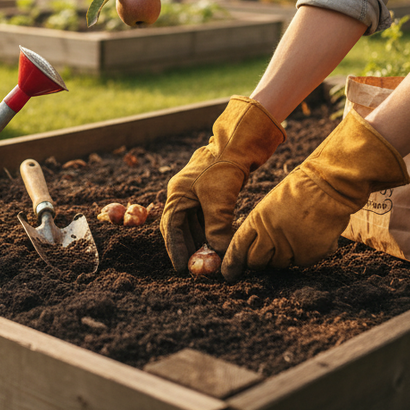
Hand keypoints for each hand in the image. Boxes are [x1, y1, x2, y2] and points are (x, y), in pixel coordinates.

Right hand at [160, 96, 285, 271]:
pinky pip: (205, 216)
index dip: (175, 248)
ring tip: (208, 257)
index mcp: (177, 193)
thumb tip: (219, 254)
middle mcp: (183, 193)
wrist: (239, 143)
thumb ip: (216, 229)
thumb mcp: (219, 202)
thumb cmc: (224, 168)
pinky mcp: (209, 191)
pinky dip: (210, 230)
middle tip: (195, 266)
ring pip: (194, 222)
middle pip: (180, 226)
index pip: (170, 227)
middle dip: (187, 246)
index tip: (181, 267)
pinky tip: (218, 241)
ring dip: (200, 239)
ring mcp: (196, 191)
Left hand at [222, 110, 408, 281]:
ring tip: (294, 236)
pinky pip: (299, 263)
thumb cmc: (300, 191)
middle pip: (255, 262)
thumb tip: (253, 246)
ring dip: (282, 257)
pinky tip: (309, 238)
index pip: (238, 247)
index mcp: (258, 220)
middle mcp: (271, 236)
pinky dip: (302, 255)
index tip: (229, 274)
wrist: (329, 187)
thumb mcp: (270, 204)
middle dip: (258, 261)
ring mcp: (290, 248)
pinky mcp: (309, 256)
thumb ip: (260, 226)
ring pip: (278, 264)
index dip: (232, 263)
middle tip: (266, 254)